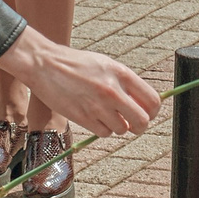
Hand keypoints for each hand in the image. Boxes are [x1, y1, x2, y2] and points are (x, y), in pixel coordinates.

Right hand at [0, 32, 158, 135]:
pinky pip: (103, 133)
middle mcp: (113, 91)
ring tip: (105, 114)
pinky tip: (93, 116)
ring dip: (117, 126)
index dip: (153, 111)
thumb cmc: (76, 64)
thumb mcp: (105, 65)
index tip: (148, 113)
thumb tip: (144, 103)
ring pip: (122, 130)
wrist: (45, 65)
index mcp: (121, 74)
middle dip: (139, 126)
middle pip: (142, 121)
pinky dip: (102, 129)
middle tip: (132, 123)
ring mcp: (98, 106)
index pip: (152, 100)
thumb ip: (125, 82)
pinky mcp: (83, 118)